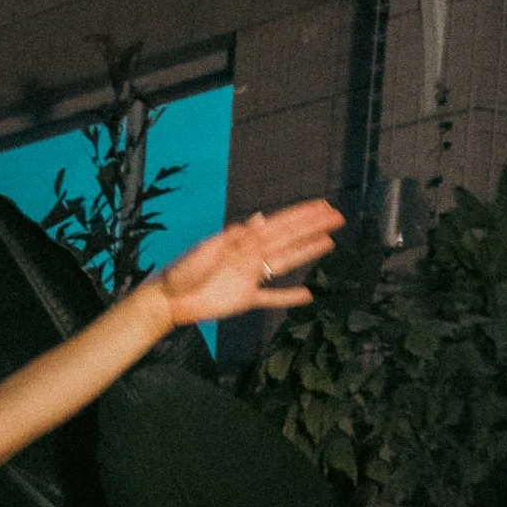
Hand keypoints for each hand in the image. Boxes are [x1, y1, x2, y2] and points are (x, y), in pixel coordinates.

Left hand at [153, 200, 339, 327]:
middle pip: (289, 239)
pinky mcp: (244, 299)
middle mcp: (251, 256)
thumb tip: (259, 219)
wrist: (168, 300)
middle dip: (313, 227)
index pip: (279, 225)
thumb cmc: (183, 271)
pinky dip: (288, 297)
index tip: (323, 206)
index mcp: (244, 241)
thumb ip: (234, 238)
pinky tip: (307, 295)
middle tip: (338, 217)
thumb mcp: (207, 250)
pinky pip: (271, 297)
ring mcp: (250, 277)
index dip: (302, 215)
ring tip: (330, 243)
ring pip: (286, 262)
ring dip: (307, 252)